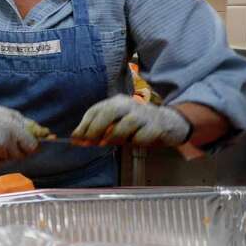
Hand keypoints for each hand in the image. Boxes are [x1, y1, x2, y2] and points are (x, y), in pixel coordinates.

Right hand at [0, 96, 51, 168]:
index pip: (32, 147)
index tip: (26, 143)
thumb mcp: (13, 116)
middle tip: (7, 139)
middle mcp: (3, 142)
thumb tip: (50, 135)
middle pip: (20, 156)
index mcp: (13, 130)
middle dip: (17, 149)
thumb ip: (30, 127)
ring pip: (8, 160)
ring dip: (5, 153)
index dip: (31, 146)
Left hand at [72, 95, 191, 146]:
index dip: (84, 126)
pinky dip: (136, 141)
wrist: (169, 123)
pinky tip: (136, 142)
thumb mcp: (116, 125)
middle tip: (91, 143)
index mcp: (116, 102)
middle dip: (96, 129)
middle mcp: (129, 104)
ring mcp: (144, 114)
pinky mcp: (157, 126)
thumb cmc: (137, 126)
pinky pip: (143, 136)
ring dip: (116, 136)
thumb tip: (76, 140)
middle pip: (109, 112)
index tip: (76, 139)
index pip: (95, 110)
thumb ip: (98, 131)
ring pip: (126, 124)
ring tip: (113, 143)